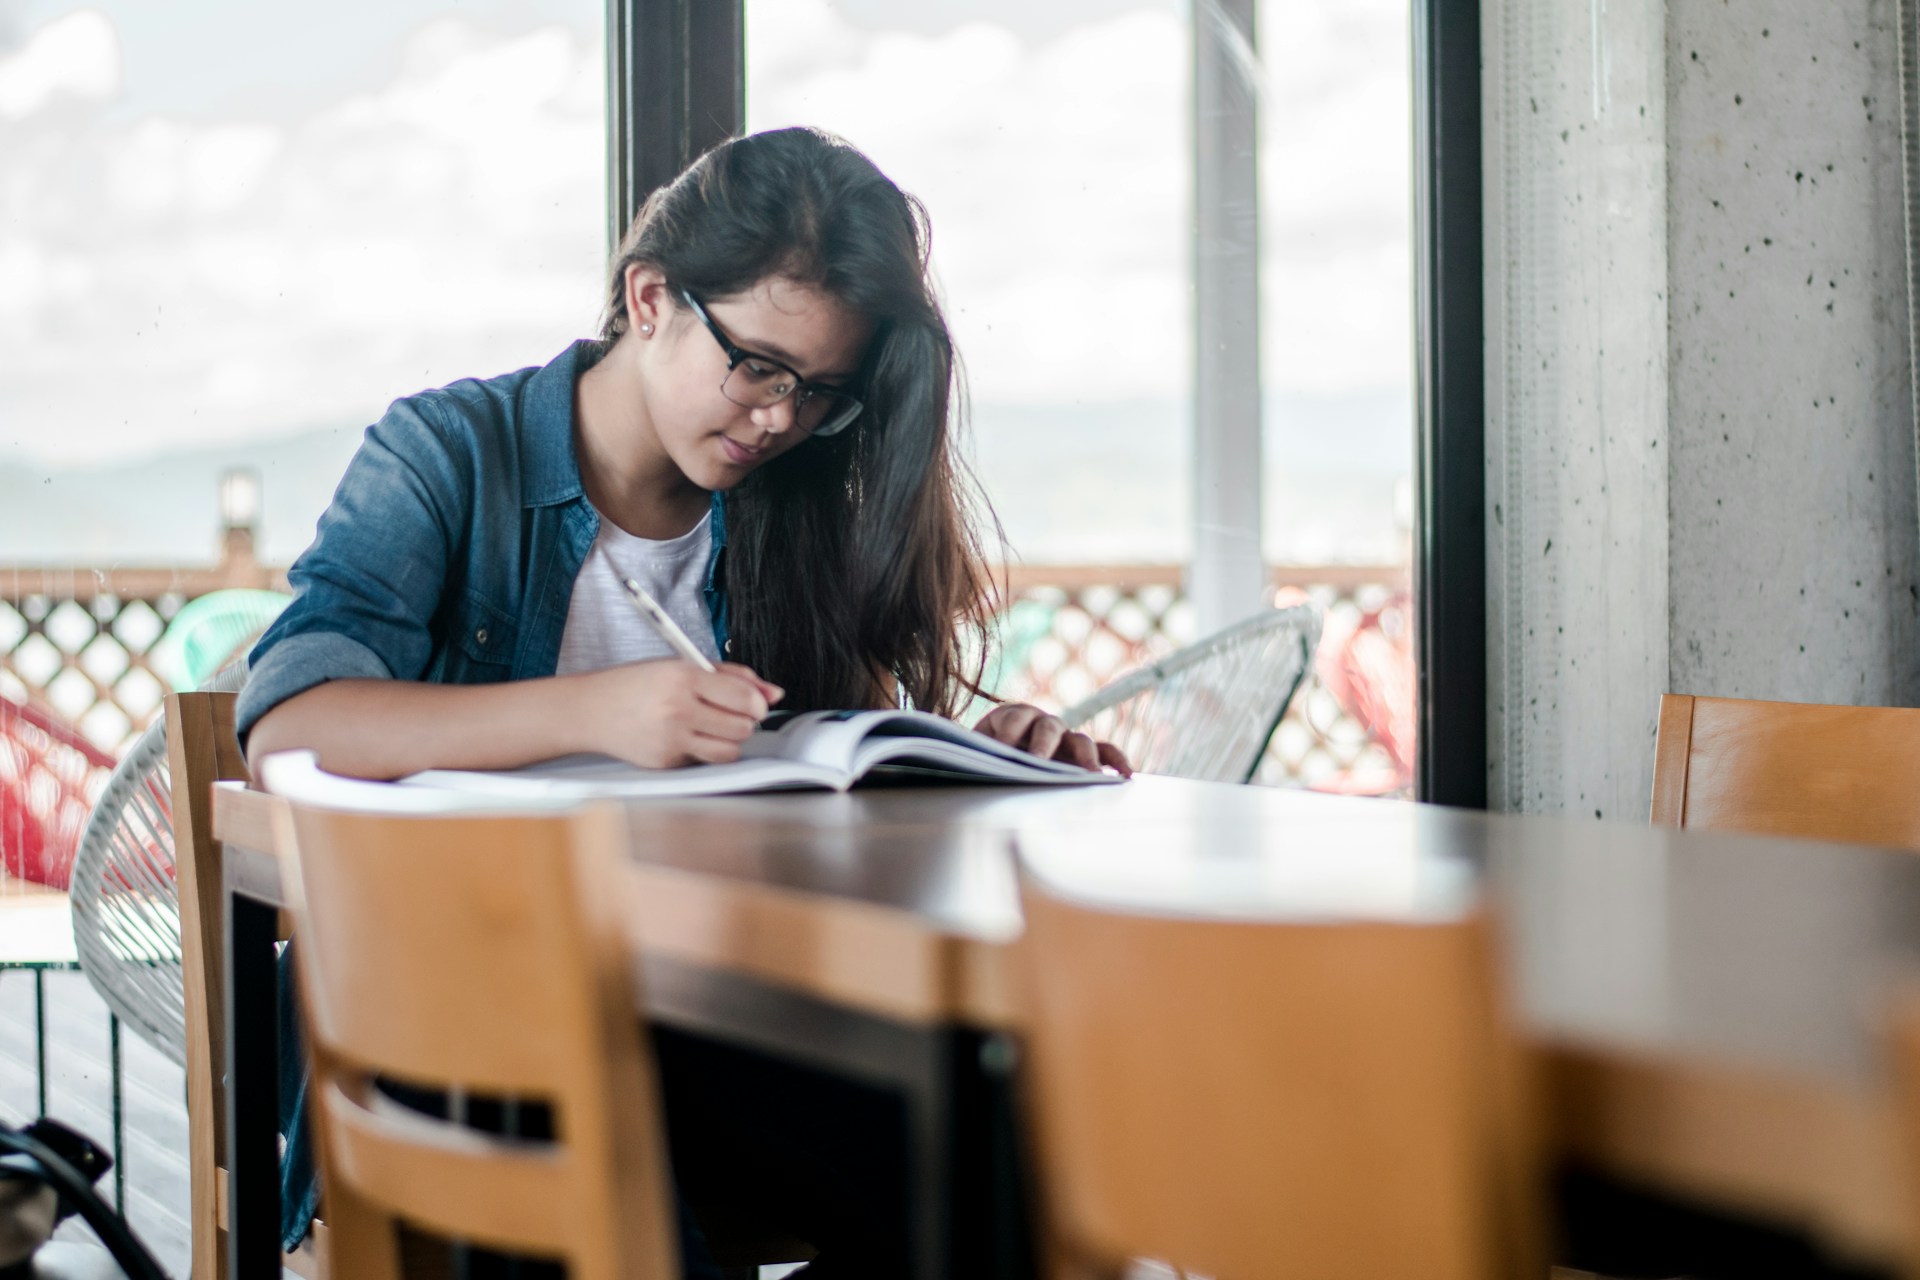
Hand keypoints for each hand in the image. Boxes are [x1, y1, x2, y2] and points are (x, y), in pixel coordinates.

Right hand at [581, 660, 782, 767]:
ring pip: (730, 751)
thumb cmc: (635, 685)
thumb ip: (731, 676)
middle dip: (744, 721)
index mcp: (683, 677)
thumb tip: (773, 693)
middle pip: (742, 727)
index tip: (755, 703)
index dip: (758, 703)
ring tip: (712, 726)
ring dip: (730, 740)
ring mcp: (671, 739)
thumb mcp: (681, 666)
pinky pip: (704, 762)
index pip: (744, 697)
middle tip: (730, 713)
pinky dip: (704, 751)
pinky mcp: (665, 762)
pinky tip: (686, 736)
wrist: (590, 710)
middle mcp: (677, 709)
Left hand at [972, 702, 1131, 775]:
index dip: (1008, 731)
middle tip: (1039, 761)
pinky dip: (1116, 760)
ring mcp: (1065, 737)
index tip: (1002, 748)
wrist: (994, 754)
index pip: (1014, 718)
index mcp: (1013, 715)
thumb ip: (976, 752)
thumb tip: (969, 762)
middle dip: (1044, 744)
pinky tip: (1126, 775)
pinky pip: (1104, 752)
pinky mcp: (1081, 752)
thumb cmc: (985, 754)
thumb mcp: (976, 750)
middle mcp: (1043, 722)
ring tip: (1092, 775)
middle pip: (1049, 727)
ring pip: (1081, 740)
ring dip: (1086, 756)